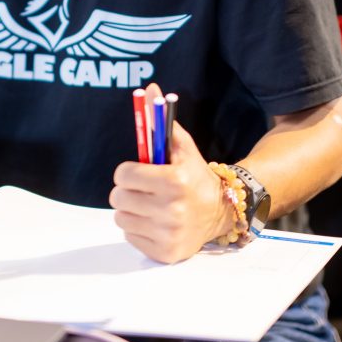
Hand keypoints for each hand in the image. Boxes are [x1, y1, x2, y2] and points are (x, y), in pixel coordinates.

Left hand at [109, 83, 231, 262]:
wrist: (222, 213)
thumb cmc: (195, 175)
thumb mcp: (182, 147)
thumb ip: (161, 120)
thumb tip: (149, 88)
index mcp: (174, 181)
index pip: (124, 175)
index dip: (128, 171)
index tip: (137, 171)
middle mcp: (172, 210)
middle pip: (118, 197)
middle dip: (128, 190)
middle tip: (143, 188)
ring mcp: (169, 234)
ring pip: (120, 217)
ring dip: (131, 209)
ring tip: (150, 205)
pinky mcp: (165, 253)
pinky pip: (129, 236)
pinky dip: (138, 228)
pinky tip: (155, 221)